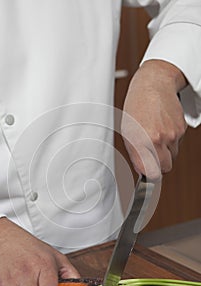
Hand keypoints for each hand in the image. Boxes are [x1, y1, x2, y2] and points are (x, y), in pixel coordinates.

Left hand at [121, 59, 187, 179]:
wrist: (153, 85)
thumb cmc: (137, 107)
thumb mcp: (128, 132)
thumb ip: (136, 154)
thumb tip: (143, 170)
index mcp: (141, 142)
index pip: (152, 174)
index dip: (151, 175)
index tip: (149, 173)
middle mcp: (158, 140)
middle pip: (166, 168)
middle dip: (160, 164)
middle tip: (152, 155)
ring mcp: (172, 134)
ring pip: (173, 155)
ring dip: (166, 150)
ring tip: (156, 134)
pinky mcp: (181, 129)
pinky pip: (178, 143)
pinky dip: (171, 139)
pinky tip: (163, 127)